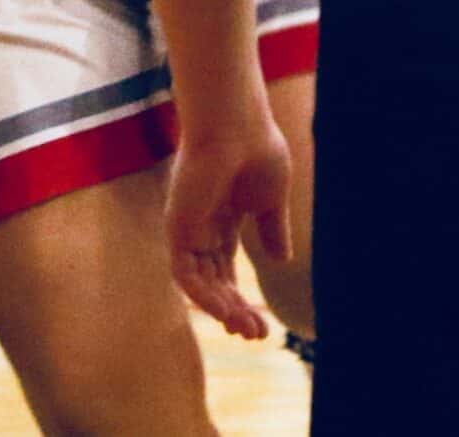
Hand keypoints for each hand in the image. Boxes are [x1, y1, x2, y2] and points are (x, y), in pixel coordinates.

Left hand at [164, 107, 293, 340]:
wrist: (237, 124)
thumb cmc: (256, 148)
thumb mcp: (270, 198)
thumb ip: (272, 228)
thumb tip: (281, 261)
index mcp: (223, 216)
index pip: (226, 267)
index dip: (242, 297)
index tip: (264, 323)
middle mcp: (201, 225)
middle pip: (213, 280)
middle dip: (234, 310)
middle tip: (257, 335)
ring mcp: (187, 227)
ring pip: (198, 283)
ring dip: (221, 309)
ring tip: (247, 329)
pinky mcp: (177, 227)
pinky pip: (185, 273)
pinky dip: (203, 295)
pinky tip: (226, 311)